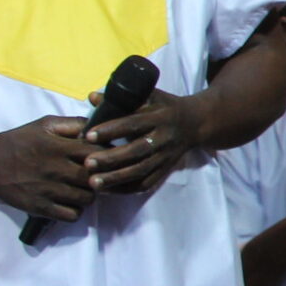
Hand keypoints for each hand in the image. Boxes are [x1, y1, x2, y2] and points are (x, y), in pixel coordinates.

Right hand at [0, 115, 97, 221]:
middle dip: (100, 178)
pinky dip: (75, 211)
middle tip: (95, 177)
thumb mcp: (45, 125)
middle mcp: (56, 169)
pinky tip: (69, 202)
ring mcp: (48, 190)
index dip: (108, 156)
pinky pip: (72, 215)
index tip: (107, 158)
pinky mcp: (39, 207)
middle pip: (96, 179)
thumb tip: (100, 126)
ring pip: (87, 199)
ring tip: (81, 189)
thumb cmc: (20, 141)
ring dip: (88, 195)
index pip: (99, 153)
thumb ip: (74, 124)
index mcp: (60, 148)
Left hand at [81, 88, 202, 195]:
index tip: (88, 135)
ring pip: (141, 171)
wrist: (197, 123)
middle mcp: (164, 138)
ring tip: (93, 182)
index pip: (134, 123)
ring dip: (116, 178)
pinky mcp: (166, 169)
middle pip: (137, 151)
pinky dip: (127, 189)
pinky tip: (108, 190)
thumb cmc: (166, 107)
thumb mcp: (150, 95)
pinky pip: (147, 183)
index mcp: (160, 117)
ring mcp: (166, 156)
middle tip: (87, 163)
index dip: (111, 130)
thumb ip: (123, 97)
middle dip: (112, 159)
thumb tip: (93, 97)